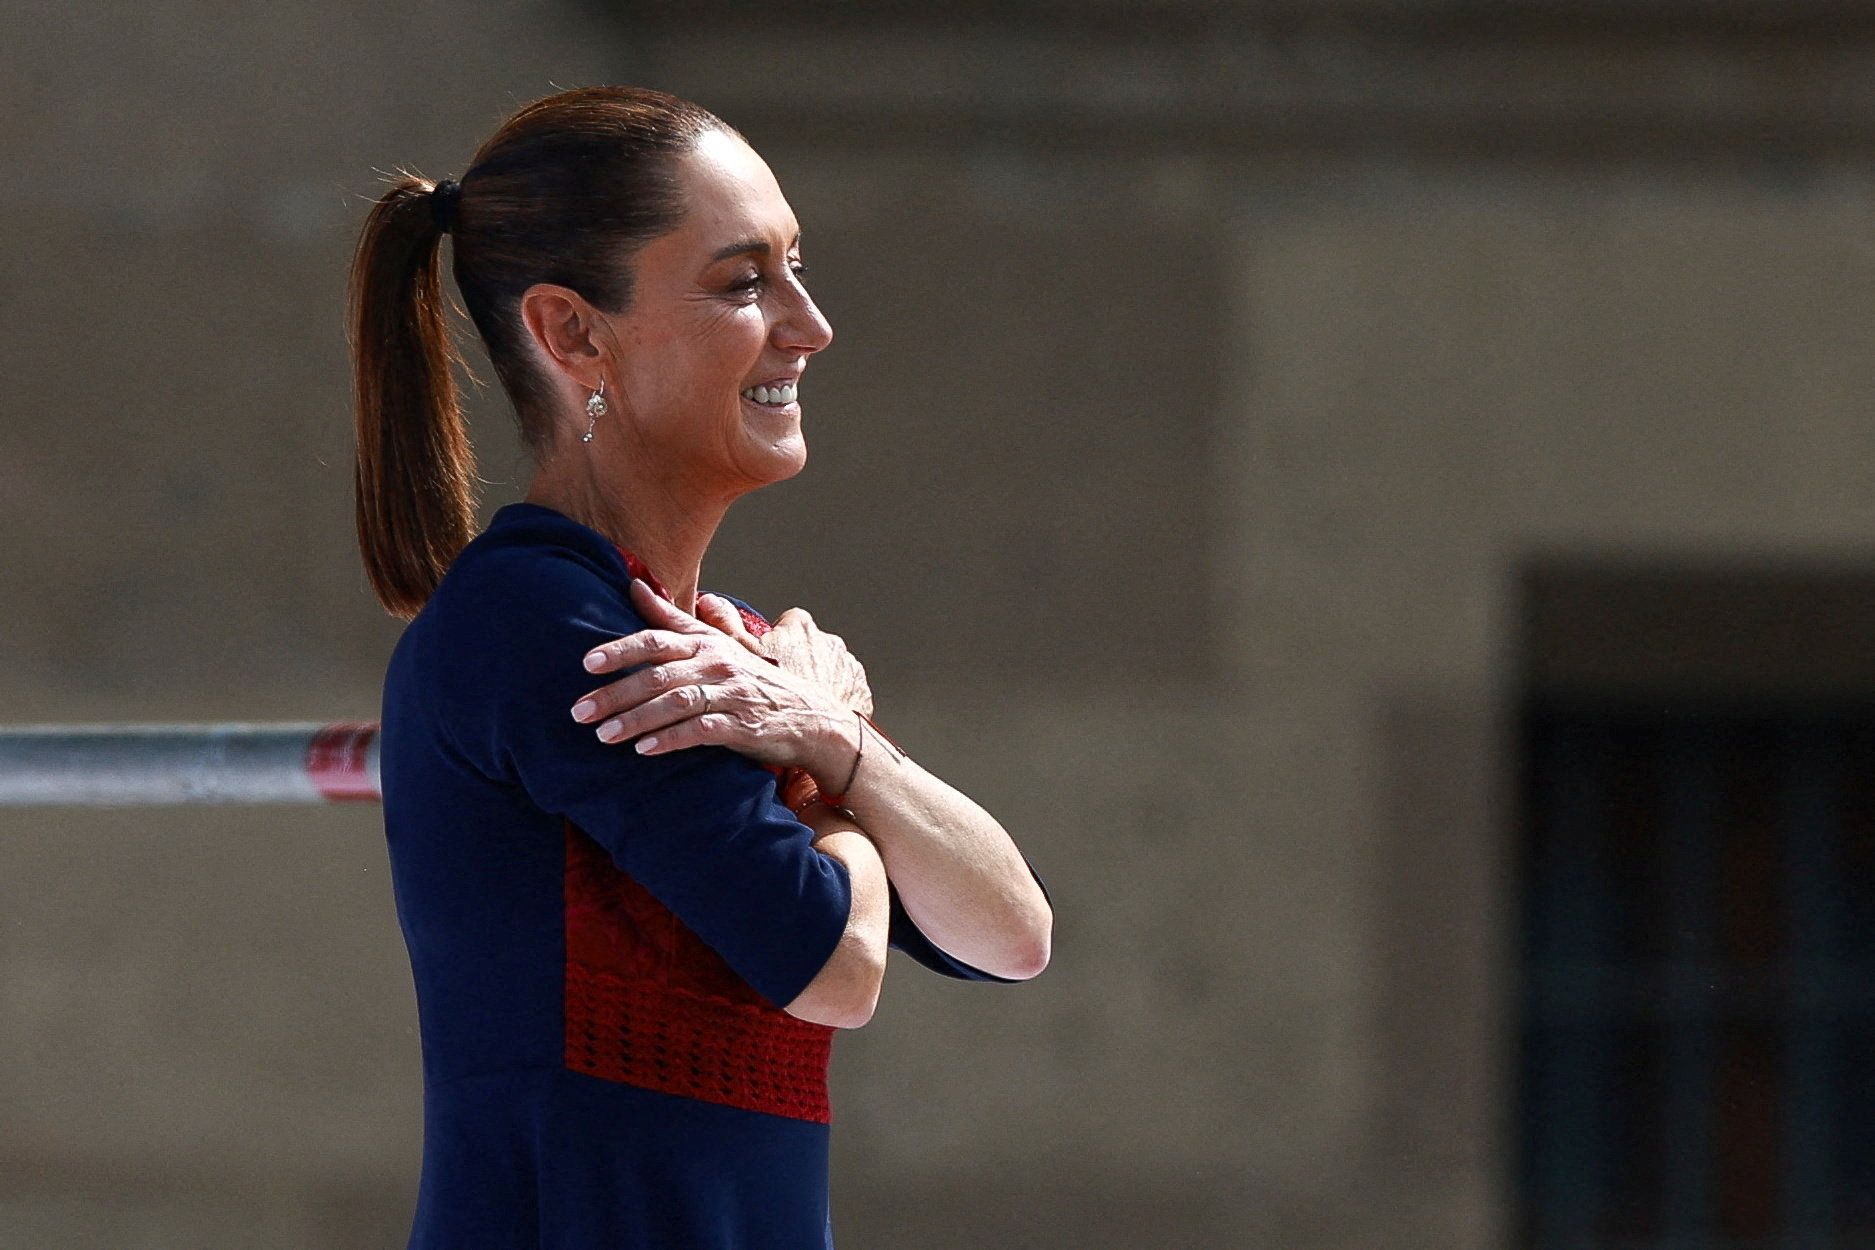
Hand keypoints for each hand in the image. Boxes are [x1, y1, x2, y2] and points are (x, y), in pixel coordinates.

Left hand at [570, 578, 855, 785]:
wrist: (810, 718)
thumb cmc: (753, 680)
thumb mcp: (716, 644)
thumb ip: (675, 619)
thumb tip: (635, 586)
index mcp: (707, 643)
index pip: (657, 639)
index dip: (621, 650)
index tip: (587, 663)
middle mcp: (718, 664)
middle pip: (658, 675)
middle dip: (615, 694)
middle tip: (579, 712)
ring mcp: (732, 695)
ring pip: (676, 702)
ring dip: (637, 719)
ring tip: (604, 736)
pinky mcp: (743, 726)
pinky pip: (702, 731)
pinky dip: (671, 739)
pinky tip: (645, 750)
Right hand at [695, 593, 873, 717]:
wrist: (822, 739)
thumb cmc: (779, 703)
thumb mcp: (742, 661)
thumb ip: (725, 626)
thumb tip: (709, 602)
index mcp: (798, 628)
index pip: (781, 625)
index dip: (770, 644)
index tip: (765, 662)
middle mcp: (827, 640)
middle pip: (803, 645)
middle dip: (791, 661)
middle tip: (778, 685)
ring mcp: (846, 663)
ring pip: (823, 666)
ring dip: (812, 679)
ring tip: (796, 702)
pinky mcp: (858, 686)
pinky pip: (843, 685)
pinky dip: (831, 695)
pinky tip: (815, 710)